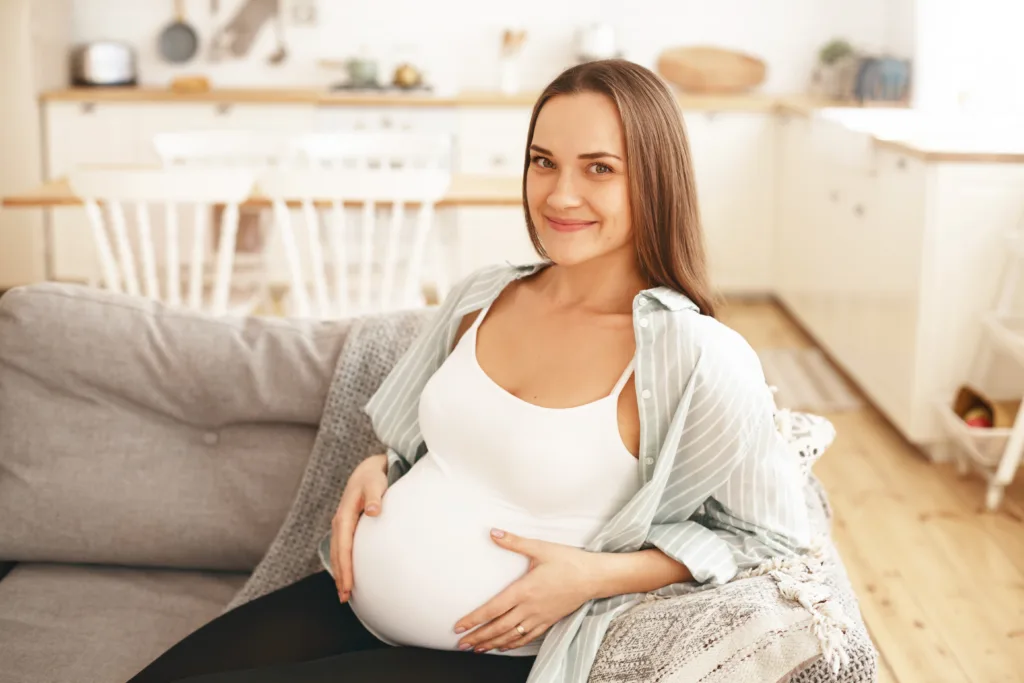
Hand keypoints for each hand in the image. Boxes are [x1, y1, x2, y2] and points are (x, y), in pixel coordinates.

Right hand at [330, 453, 387, 603]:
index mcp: (344, 516)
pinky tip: (347, 575)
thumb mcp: (375, 485)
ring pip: (336, 553)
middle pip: (336, 555)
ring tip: (344, 593)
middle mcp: (339, 523)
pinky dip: (342, 563)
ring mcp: (341, 526)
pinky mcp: (346, 528)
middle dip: (340, 576)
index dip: (345, 568)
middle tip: (345, 597)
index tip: (349, 586)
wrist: (367, 471)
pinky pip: (341, 549)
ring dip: (339, 573)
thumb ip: (375, 498)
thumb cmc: (373, 478)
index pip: (343, 547)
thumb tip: (374, 511)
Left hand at [453, 529, 597, 652]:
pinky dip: (513, 644)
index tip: (459, 627)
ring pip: (511, 635)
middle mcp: (529, 607)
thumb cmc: (568, 561)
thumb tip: (493, 533)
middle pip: (498, 627)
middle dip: (478, 637)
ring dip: (492, 643)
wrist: (594, 577)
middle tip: (461, 644)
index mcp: (524, 590)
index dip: (474, 619)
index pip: (493, 609)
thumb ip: (514, 542)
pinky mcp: (548, 621)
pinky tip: (504, 646)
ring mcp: (539, 617)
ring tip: (477, 648)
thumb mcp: (540, 548)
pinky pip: (527, 637)